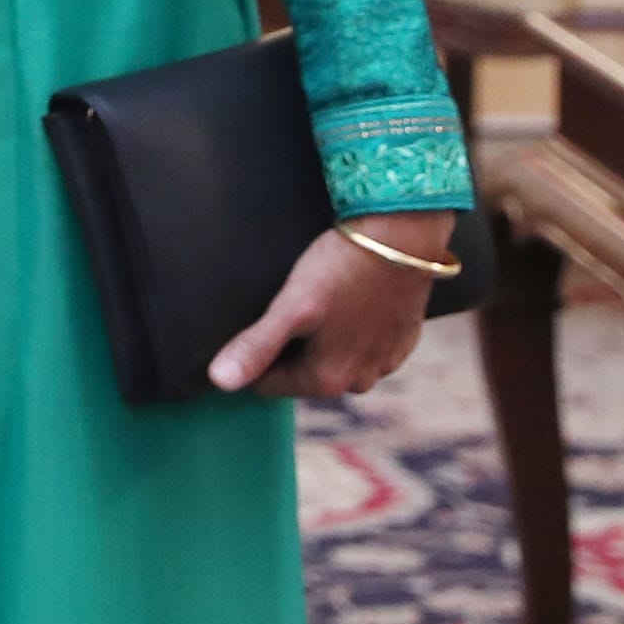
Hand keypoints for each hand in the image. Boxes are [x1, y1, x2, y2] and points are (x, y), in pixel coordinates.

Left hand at [209, 213, 446, 398]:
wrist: (403, 239)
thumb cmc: (341, 270)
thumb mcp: (292, 307)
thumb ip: (256, 347)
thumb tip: (220, 382)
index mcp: (327, 381)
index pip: (267, 384)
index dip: (251, 357)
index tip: (250, 326)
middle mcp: (360, 381)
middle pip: (302, 372)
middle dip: (288, 348)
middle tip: (285, 307)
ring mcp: (385, 363)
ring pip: (333, 358)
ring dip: (320, 339)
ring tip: (314, 301)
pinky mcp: (402, 342)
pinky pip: (363, 344)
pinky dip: (350, 329)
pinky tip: (345, 301)